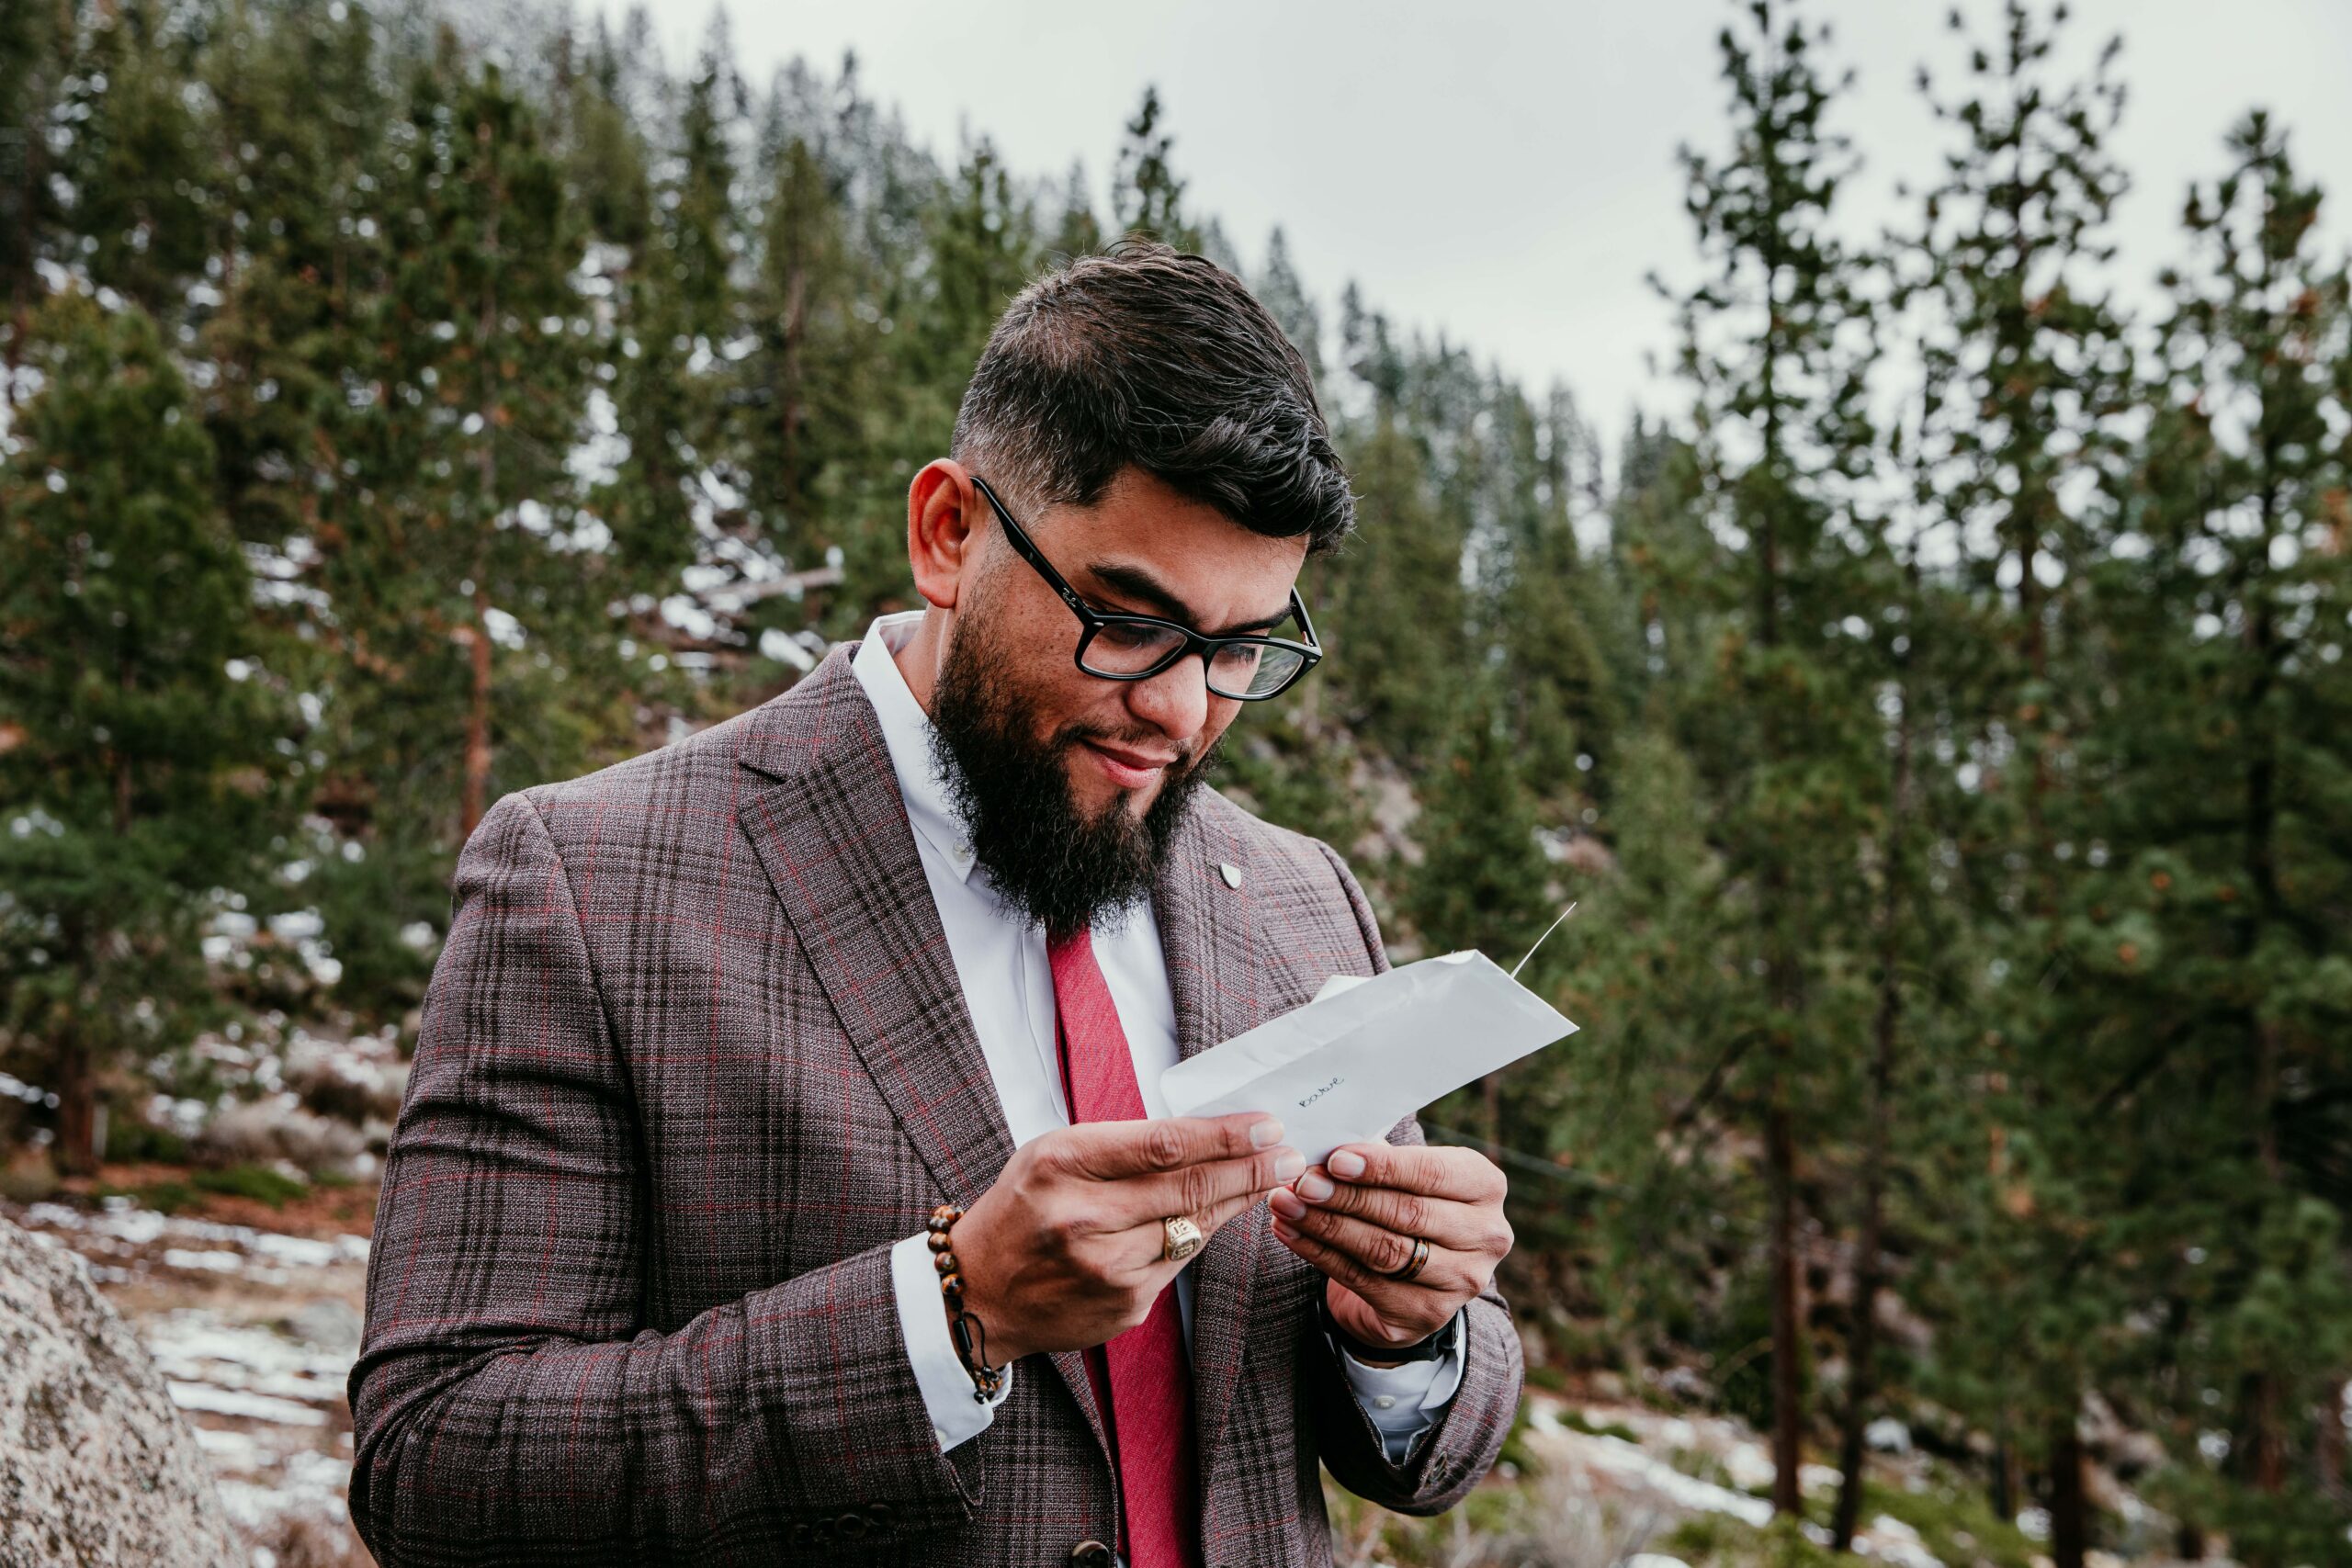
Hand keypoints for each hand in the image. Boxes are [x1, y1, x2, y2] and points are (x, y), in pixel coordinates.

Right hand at [953, 1113, 1304, 1364]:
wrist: (981, 1292)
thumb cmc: (1023, 1208)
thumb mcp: (1053, 1154)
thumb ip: (1120, 1145)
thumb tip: (1204, 1135)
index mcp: (1062, 1164)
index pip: (1162, 1144)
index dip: (1223, 1136)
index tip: (1266, 1124)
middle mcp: (1083, 1217)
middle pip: (1189, 1188)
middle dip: (1250, 1168)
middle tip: (1289, 1153)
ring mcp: (1106, 1268)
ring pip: (1194, 1227)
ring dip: (1238, 1200)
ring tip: (1271, 1177)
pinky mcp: (1125, 1305)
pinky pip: (1180, 1261)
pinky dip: (1202, 1235)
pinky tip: (1221, 1215)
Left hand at [1268, 1141, 1511, 1359]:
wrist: (1414, 1277)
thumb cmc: (1405, 1204)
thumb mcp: (1404, 1175)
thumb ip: (1376, 1159)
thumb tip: (1324, 1149)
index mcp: (1484, 1186)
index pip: (1433, 1174)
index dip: (1382, 1168)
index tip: (1335, 1159)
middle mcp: (1486, 1235)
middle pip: (1407, 1214)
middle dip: (1347, 1197)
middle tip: (1301, 1183)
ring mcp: (1461, 1280)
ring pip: (1384, 1251)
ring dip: (1327, 1226)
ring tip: (1285, 1205)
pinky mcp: (1427, 1314)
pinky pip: (1364, 1281)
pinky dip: (1320, 1254)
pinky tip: (1290, 1232)